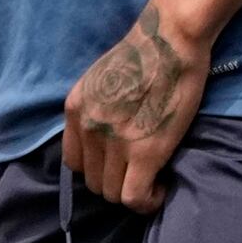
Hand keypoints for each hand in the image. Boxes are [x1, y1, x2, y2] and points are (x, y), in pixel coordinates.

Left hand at [62, 6, 208, 212]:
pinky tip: (161, 188)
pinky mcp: (145, 153)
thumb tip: (103, 135)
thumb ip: (94, 109)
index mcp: (75, 110)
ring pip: (112, 194)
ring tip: (154, 180)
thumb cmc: (144, 55)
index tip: (119, 165)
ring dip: (134, 193)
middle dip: (116, 183)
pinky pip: (134, 198)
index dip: (97, 169)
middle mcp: (88, 128)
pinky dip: (147, 202)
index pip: (73, 162)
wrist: (168, 40)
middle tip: (141, 174)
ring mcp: (114, 143)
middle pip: (92, 182)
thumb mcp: (99, 80)